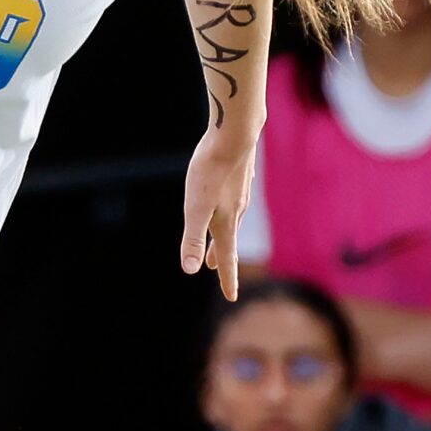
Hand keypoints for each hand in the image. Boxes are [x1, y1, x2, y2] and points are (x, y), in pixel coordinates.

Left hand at [180, 129, 256, 300]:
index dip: (227, 279)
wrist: (234, 132)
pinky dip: (228, 211)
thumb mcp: (195, 207)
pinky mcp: (239, 174)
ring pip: (230, 219)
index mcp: (225, 221)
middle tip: (212, 270)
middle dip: (220, 258)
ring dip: (222, 235)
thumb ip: (192, 238)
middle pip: (227, 240)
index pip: (226, 258)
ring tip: (217, 242)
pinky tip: (226, 201)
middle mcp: (236, 209)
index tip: (231, 297)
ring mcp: (240, 191)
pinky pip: (234, 199)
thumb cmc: (211, 170)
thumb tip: (190, 270)